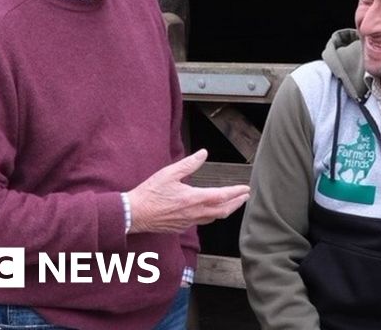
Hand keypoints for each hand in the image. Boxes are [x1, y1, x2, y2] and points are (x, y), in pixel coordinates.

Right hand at [126, 149, 249, 233]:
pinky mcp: (181, 227)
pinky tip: (210, 211)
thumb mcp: (169, 173)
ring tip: (232, 204)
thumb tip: (203, 153)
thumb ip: (189, 164)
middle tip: (245, 197)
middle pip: (223, 210)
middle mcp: (194, 213)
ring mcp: (188, 222)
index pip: (222, 196)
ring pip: (214, 218)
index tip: (246, 189)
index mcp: (193, 198)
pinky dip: (212, 215)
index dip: (236, 192)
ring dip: (226, 210)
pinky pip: (202, 222)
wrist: (134, 214)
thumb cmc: (150, 193)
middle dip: (236, 203)